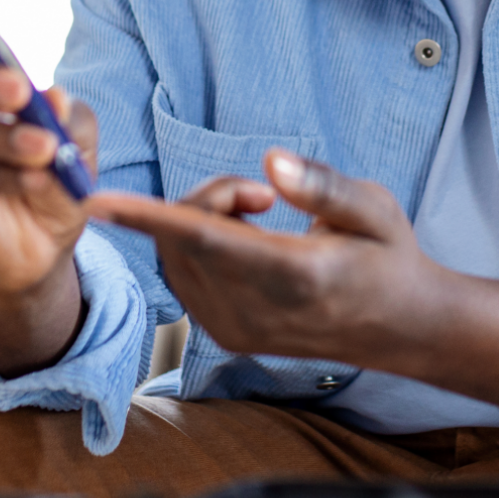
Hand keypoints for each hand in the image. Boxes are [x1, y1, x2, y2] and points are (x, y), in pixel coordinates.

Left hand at [90, 151, 438, 362]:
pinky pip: (183, 276)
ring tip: (260, 213)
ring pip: (176, 257)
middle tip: (262, 193)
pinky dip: (196, 243)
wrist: (400, 328)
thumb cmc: (388, 257)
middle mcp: (255, 311)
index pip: (205, 240)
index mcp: (295, 276)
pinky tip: (245, 238)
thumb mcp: (375, 208)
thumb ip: (323, 185)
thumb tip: (271, 161)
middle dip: (208, 195)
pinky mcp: (227, 335)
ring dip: (200, 218)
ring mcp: (237, 330)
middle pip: (185, 238)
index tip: (98, 200)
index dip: (148, 217)